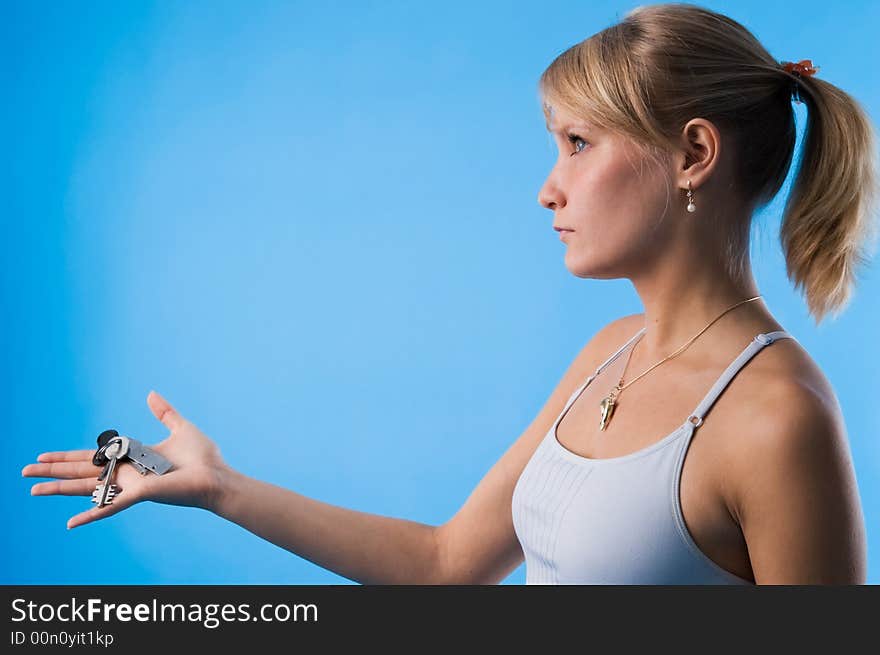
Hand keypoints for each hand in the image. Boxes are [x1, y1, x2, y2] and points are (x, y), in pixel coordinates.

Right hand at [22, 390, 232, 528]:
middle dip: (52, 470)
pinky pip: (110, 506)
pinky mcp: (141, 494)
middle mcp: (126, 473)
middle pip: (81, 471)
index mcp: (131, 458)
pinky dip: (90, 514)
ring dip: (59, 489)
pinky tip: (70, 523)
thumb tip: (151, 394)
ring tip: (33, 489)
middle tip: (24, 471)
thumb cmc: (203, 458)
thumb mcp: (180, 428)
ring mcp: (130, 485)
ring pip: (87, 487)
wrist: (218, 476)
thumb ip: (164, 412)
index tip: (44, 455)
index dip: (66, 456)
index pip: (91, 457)